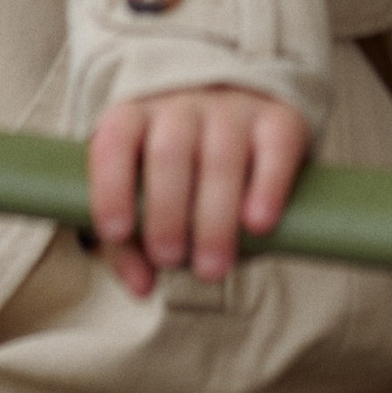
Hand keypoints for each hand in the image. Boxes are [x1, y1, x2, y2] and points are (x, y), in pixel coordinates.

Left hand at [86, 91, 310, 299]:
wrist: (240, 106)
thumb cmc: (179, 170)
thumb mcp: (143, 196)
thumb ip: (131, 244)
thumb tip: (142, 287)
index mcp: (138, 116)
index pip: (115, 141)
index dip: (111, 186)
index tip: (117, 231)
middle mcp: (183, 106)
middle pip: (169, 152)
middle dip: (167, 213)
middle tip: (171, 259)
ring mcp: (233, 108)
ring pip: (222, 155)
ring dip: (214, 218)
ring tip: (212, 267)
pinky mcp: (280, 119)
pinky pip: (275, 147)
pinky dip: (267, 187)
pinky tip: (258, 224)